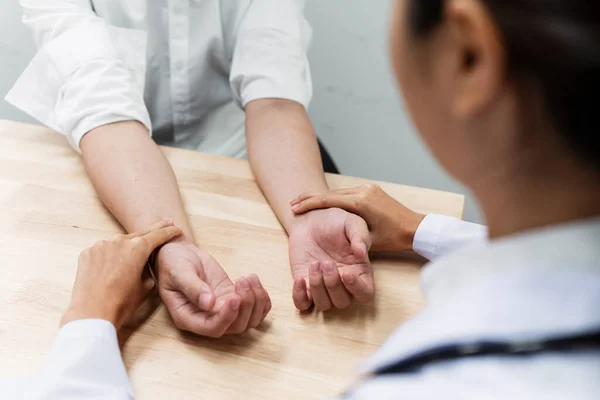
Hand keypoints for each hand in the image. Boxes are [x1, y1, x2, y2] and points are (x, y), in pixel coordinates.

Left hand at [61, 219, 181, 329]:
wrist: (92, 313)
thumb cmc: (121, 303)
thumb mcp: (146, 287)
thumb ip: (148, 270)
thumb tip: (143, 266)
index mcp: (138, 248)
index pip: (158, 235)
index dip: (169, 231)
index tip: (176, 228)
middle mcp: (119, 241)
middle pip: (140, 233)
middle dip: (154, 228)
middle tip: (166, 221)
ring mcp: (100, 245)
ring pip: (119, 242)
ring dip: (127, 246)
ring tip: (132, 256)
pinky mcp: (87, 253)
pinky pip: (103, 250)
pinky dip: (109, 255)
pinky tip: (110, 268)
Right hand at [156, 242, 270, 336]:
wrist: (179, 254)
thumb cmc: (172, 264)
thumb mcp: (178, 272)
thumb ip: (193, 288)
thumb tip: (209, 304)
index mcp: (188, 317)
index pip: (212, 328)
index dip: (227, 317)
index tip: (235, 297)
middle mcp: (207, 319)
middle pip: (235, 327)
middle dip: (245, 305)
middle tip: (242, 280)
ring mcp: (222, 310)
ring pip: (248, 320)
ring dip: (256, 301)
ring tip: (249, 277)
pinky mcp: (232, 299)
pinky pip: (254, 309)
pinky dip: (262, 299)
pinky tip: (255, 281)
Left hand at [288, 208, 373, 310]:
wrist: (311, 220)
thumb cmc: (336, 222)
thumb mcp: (352, 223)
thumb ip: (360, 236)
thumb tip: (362, 253)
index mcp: (360, 272)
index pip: (365, 293)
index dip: (357, 289)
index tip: (346, 273)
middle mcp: (343, 285)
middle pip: (342, 302)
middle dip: (332, 284)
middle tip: (326, 262)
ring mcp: (323, 287)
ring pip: (324, 305)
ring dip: (318, 288)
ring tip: (314, 264)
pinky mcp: (304, 286)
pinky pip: (302, 304)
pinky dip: (300, 297)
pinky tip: (300, 279)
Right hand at [291, 184, 424, 251]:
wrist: (416, 228)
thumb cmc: (394, 238)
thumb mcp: (370, 241)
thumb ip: (350, 235)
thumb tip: (332, 238)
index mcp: (361, 203)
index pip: (328, 200)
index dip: (309, 204)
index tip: (294, 208)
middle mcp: (363, 191)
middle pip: (330, 193)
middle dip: (310, 198)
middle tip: (292, 203)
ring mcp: (367, 188)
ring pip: (338, 191)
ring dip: (321, 197)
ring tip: (303, 202)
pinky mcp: (370, 190)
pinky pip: (347, 192)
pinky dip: (333, 197)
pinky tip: (323, 201)